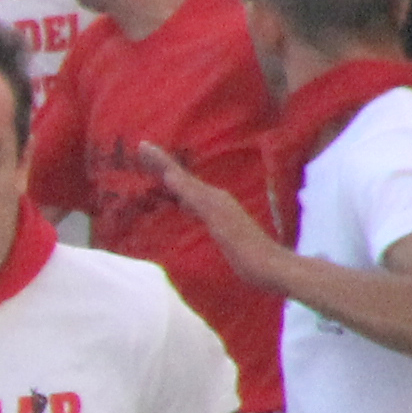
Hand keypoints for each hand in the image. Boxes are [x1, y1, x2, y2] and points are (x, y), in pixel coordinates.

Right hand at [132, 141, 282, 285]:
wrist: (269, 267)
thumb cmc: (244, 247)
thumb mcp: (217, 220)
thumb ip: (195, 198)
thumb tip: (170, 175)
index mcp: (212, 196)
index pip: (180, 175)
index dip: (161, 161)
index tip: (142, 145)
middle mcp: (215, 199)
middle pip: (183, 179)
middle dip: (163, 167)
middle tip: (142, 155)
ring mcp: (218, 212)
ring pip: (188, 191)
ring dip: (171, 182)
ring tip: (155, 175)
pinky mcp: (220, 227)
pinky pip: (193, 206)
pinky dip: (180, 200)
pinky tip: (180, 205)